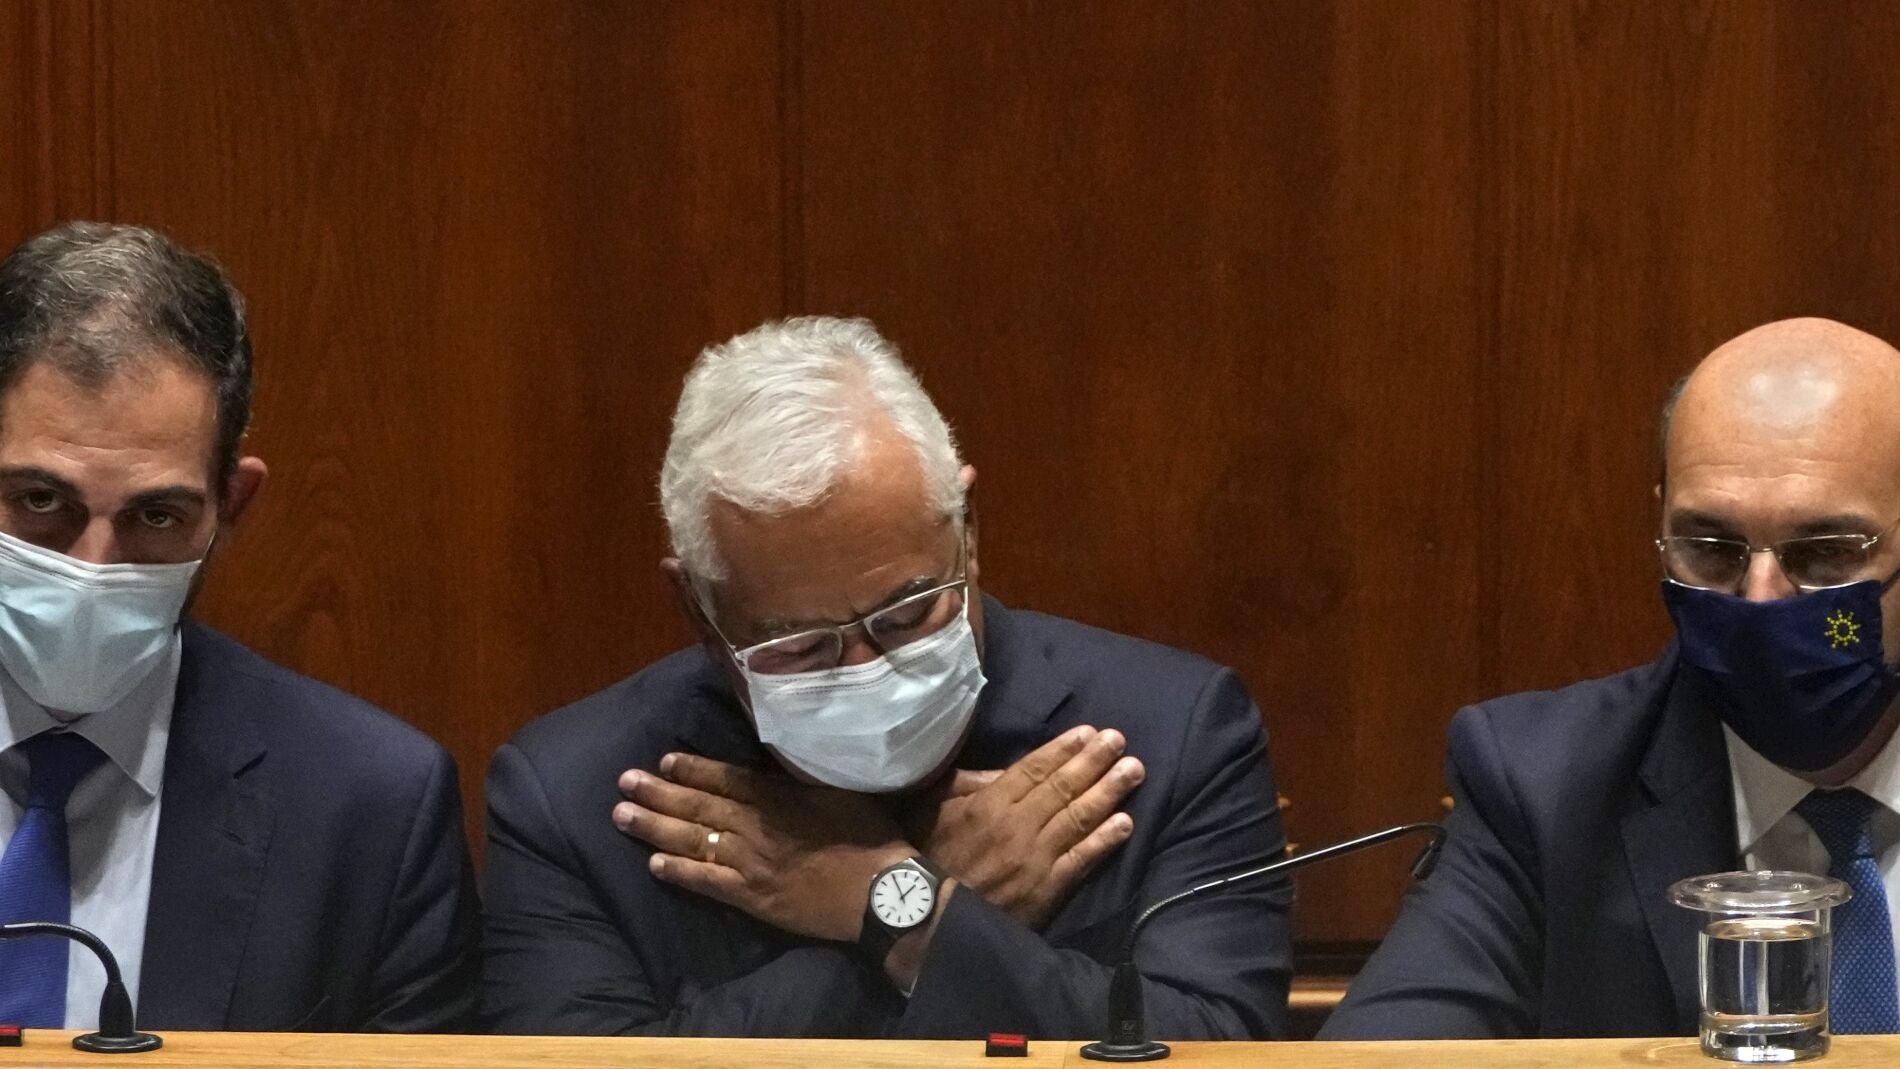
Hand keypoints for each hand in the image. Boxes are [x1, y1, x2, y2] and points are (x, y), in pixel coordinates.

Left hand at [614, 753, 913, 941]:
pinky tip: (652, 864)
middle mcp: (755, 825)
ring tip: (622, 815)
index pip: (725, 778)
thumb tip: (777, 761)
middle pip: (698, 806)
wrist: (881, 891)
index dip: (692, 769)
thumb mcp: (839, 790)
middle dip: (658, 792)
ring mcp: (750, 862)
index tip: (664, 759)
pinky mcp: (752, 897)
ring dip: (654, 827)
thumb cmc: (869, 836)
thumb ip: (800, 778)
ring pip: (693, 841)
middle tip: (623, 781)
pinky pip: (706, 882)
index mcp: (778, 796)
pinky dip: (678, 872)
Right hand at [899, 725, 1142, 928]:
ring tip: (1133, 771)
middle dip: (1094, 762)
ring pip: (1078, 819)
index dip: (1063, 749)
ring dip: (1108, 793)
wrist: (928, 922)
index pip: (1034, 770)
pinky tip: (1126, 823)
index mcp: (988, 805)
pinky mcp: (1046, 890)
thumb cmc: (927, 859)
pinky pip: (1081, 861)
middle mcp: (1017, 826)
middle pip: (1062, 788)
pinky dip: (1105, 841)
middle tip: (1119, 741)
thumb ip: (967, 785)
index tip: (1089, 732)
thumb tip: (1006, 770)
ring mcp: (1035, 859)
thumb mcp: (932, 810)